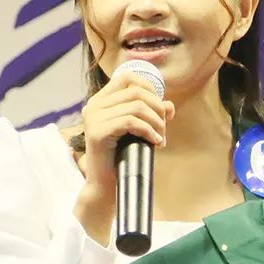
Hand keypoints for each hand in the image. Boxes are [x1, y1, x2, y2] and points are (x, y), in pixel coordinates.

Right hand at [73, 73, 174, 244]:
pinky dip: (149, 131)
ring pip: (137, 107)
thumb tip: (170, 105)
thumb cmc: (123, 157)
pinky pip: (131, 122)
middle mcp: (93, 105)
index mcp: (100, 100)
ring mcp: (93, 118)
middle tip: (163, 130)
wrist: (105, 185)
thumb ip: (153, 115)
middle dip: (157, 110)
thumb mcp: (140, 131)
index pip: (128, 78)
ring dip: (156, 122)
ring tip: (161, 138)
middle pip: (137, 92)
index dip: (150, 89)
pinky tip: (155, 142)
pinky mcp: (97, 133)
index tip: (159, 109)